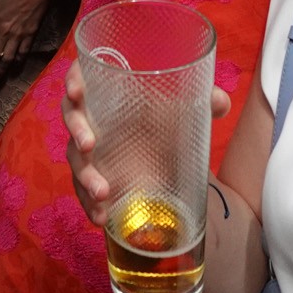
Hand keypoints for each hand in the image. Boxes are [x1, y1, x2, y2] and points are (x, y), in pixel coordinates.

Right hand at [62, 63, 228, 229]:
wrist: (165, 153)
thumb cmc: (165, 118)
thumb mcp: (185, 107)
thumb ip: (204, 100)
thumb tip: (220, 101)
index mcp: (107, 90)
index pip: (82, 76)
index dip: (74, 79)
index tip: (76, 91)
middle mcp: (93, 116)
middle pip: (72, 117)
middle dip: (77, 130)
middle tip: (89, 145)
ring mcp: (90, 149)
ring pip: (76, 159)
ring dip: (85, 176)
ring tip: (103, 192)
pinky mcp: (94, 177)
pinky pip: (82, 190)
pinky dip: (88, 204)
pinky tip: (101, 217)